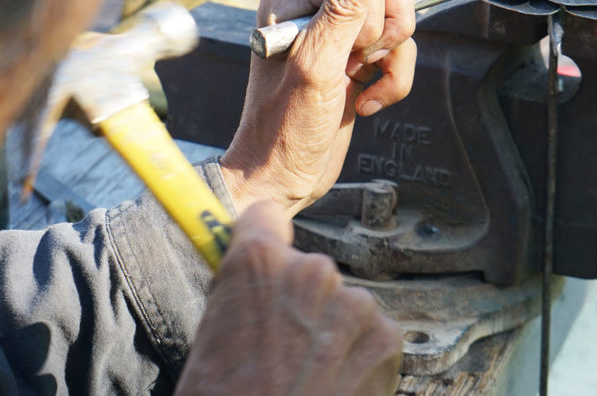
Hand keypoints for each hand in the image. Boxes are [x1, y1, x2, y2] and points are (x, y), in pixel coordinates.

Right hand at [175, 202, 402, 395]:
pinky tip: (334, 386)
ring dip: (332, 331)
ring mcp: (352, 303)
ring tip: (308, 377)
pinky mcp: (385, 337)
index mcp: (256, 262)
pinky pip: (371, 334)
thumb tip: (251, 288)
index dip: (263, 240)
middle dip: (299, 302)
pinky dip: (358, 357)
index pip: (265, 217)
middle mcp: (310, 271)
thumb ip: (240, 297)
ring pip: (342, 305)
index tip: (266, 261)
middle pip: (307, 270)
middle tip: (281, 349)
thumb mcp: (211, 339)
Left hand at [220, 0, 415, 214]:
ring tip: (362, 87)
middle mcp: (315, 9)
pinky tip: (366, 102)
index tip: (358, 47)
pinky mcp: (355, 59)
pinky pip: (398, 50)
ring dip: (392, 62)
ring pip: (398, 22)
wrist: (281, 179)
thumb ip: (342, 9)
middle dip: (388, 32)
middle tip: (361, 64)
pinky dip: (393, 79)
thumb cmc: (283, 131)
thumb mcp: (316, 68)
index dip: (377, 6)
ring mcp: (337, 35)